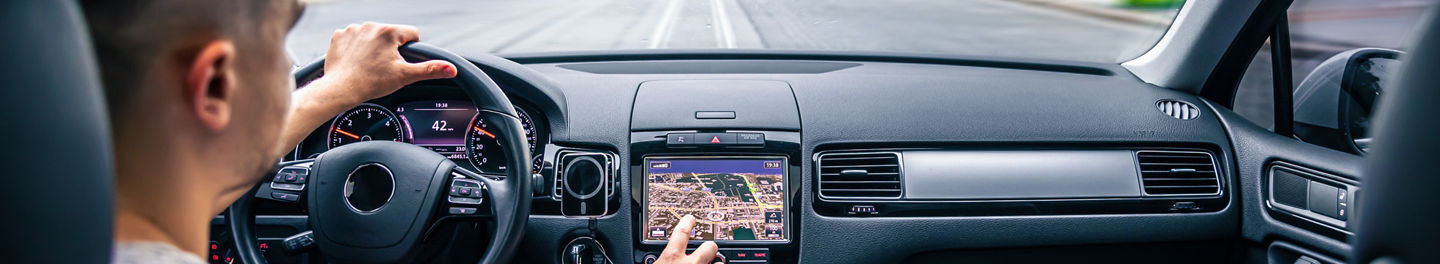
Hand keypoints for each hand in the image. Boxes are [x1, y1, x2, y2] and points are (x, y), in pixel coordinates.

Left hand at [321, 22, 455, 102]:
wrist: (340, 89)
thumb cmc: (370, 83)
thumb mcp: (405, 76)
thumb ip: (430, 70)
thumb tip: (451, 69)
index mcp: (389, 32)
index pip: (411, 34)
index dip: (411, 49)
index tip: (402, 62)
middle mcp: (371, 26)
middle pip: (391, 35)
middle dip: (391, 49)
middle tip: (385, 67)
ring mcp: (353, 30)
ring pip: (372, 36)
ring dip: (373, 47)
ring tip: (369, 65)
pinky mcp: (339, 36)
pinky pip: (353, 38)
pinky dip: (356, 48)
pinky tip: (356, 61)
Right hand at [655, 215, 720, 263]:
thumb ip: (664, 260)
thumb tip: (664, 258)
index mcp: (672, 258)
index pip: (682, 232)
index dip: (688, 223)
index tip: (691, 218)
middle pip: (710, 246)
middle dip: (710, 247)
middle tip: (706, 251)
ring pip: (718, 263)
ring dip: (713, 263)